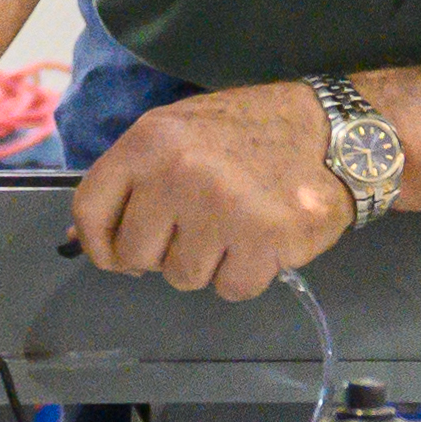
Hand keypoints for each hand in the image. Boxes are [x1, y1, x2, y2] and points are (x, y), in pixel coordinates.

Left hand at [72, 82, 359, 297]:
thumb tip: (80, 236)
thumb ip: (134, 178)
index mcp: (151, 140)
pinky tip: (263, 239)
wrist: (340, 134)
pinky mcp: (264, 240)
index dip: (99, 244)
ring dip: (209, 263)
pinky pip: (230, 289)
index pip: (90, 210)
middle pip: (135, 255)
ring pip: (183, 277)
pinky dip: (247, 274)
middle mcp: (179, 172)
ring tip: (238, 225)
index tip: (118, 253)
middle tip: (199, 227)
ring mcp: (222, 208)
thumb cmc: (253, 134)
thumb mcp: (181, 133)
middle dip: (163, 252)